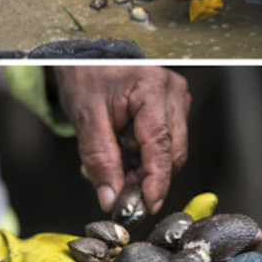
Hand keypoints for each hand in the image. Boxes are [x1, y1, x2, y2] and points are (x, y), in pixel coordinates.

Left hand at [52, 67, 190, 213]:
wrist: (85, 57)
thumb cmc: (85, 77)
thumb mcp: (85, 118)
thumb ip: (99, 159)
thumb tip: (110, 197)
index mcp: (151, 88)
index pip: (160, 145)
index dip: (156, 180)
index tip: (147, 205)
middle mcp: (172, 91)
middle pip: (171, 152)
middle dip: (145, 175)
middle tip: (116, 187)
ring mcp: (175, 98)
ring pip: (169, 150)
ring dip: (142, 165)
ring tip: (112, 158)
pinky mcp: (172, 105)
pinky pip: (164, 141)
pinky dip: (143, 153)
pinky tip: (122, 147)